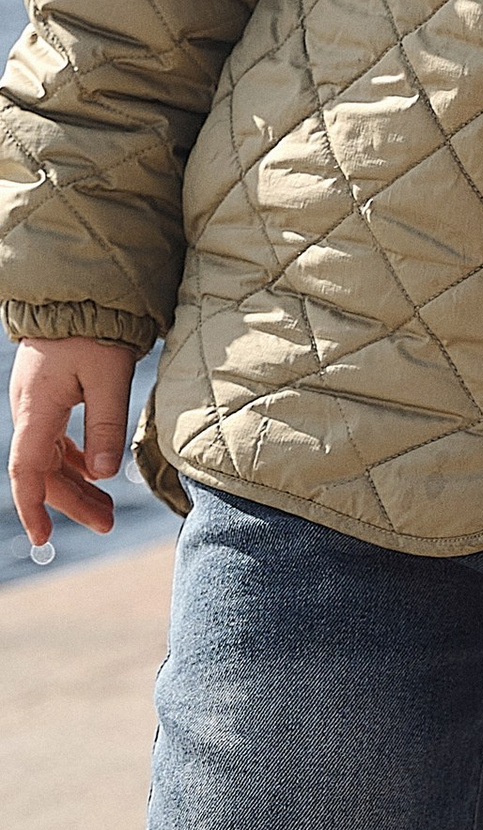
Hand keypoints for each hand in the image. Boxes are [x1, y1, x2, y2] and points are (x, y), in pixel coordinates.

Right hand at [8, 336, 139, 551]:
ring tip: (105, 509)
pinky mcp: (48, 396)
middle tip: (106, 525)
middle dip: (71, 502)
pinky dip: (74, 461)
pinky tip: (94, 473)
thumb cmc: (94, 330)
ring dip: (76, 484)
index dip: (33, 507)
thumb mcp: (108, 377)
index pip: (27, 471)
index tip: (44, 538)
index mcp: (36, 408)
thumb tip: (102, 474)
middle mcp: (29, 409)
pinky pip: (54, 440)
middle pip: (43, 470)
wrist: (79, 291)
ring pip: (50, 458)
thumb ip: (105, 425)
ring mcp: (36, 403)